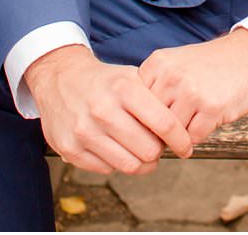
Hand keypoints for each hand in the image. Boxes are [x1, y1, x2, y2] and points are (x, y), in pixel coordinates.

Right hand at [26, 44, 192, 174]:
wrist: (61, 80)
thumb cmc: (106, 81)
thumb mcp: (134, 78)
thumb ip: (157, 99)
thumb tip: (183, 127)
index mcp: (124, 90)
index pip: (164, 123)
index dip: (180, 140)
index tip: (185, 146)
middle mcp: (103, 111)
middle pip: (148, 149)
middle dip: (160, 152)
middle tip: (160, 148)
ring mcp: (84, 131)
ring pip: (128, 164)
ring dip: (142, 163)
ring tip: (144, 153)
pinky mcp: (69, 149)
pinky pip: (106, 169)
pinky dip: (117, 164)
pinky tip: (120, 150)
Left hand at [139, 30, 247, 144]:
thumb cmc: (211, 64)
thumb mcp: (176, 64)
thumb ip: (153, 89)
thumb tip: (136, 133)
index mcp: (157, 63)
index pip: (135, 105)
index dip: (145, 116)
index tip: (159, 116)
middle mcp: (172, 76)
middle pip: (151, 121)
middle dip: (162, 129)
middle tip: (177, 124)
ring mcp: (192, 92)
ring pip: (171, 132)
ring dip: (182, 133)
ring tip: (196, 118)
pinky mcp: (212, 107)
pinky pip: (194, 137)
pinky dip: (200, 133)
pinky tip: (211, 117)